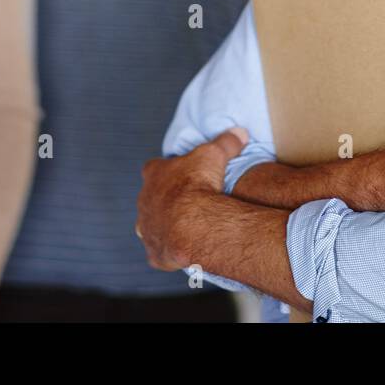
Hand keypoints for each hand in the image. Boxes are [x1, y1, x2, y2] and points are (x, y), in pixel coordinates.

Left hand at [136, 127, 248, 270]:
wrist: (191, 222)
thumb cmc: (198, 184)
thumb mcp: (215, 154)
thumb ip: (226, 142)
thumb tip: (240, 133)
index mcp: (154, 174)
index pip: (155, 168)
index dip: (169, 170)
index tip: (185, 174)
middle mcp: (144, 200)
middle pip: (151, 197)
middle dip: (165, 199)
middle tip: (188, 202)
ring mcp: (146, 227)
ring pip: (150, 224)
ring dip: (163, 225)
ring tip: (184, 227)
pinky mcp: (153, 251)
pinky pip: (158, 251)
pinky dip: (168, 251)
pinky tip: (182, 251)